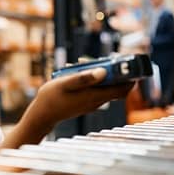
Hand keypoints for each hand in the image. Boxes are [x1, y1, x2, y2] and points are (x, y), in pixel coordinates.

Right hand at [0, 68, 132, 147]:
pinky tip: (78, 73)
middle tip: (105, 59)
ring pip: (105, 87)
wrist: (42, 115)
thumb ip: (84, 77)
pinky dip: (93, 80)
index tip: (130, 65)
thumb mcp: (65, 83)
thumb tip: (103, 71)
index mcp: (95, 96)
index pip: (123, 89)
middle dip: (114, 72)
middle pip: (116, 87)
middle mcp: (97, 101)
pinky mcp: (85, 102)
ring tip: (85, 63)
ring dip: (101, 74)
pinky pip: (96, 90)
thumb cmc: (52, 98)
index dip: (131, 78)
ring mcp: (91, 103)